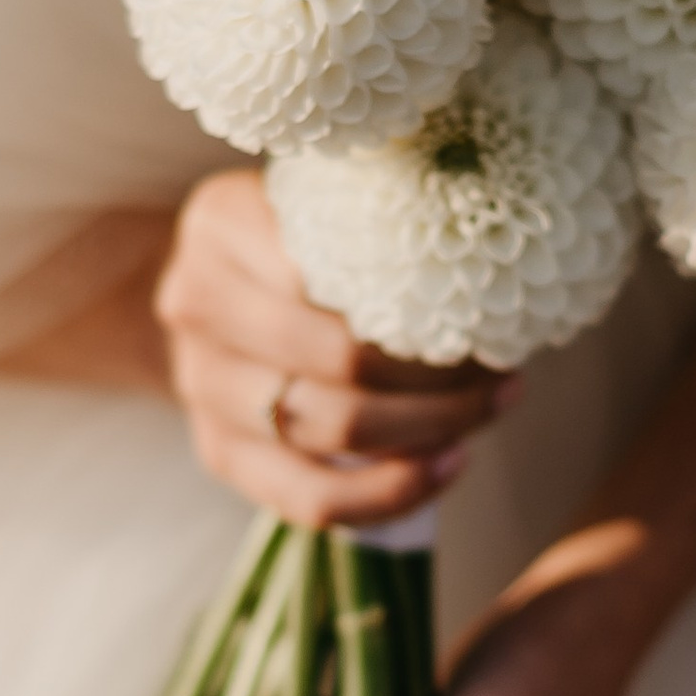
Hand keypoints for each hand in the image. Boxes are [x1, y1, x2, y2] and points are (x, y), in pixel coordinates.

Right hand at [156, 169, 514, 530]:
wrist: (215, 287)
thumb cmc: (298, 236)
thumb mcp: (325, 198)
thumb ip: (382, 214)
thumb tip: (494, 257)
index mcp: (222, 224)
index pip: (333, 270)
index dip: (421, 296)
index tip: (488, 306)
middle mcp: (196, 303)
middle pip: (338, 358)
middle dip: (438, 372)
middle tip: (499, 368)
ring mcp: (201, 385)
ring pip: (330, 430)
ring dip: (429, 427)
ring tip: (489, 408)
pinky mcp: (218, 451)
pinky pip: (309, 497)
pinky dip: (389, 492)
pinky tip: (448, 466)